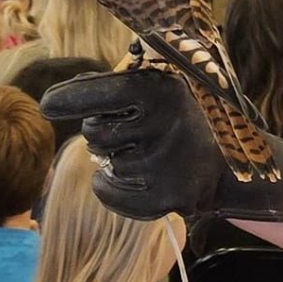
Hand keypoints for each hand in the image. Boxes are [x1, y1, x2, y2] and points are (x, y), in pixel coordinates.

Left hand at [41, 69, 282, 223]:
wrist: (235, 165)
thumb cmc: (187, 117)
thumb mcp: (162, 87)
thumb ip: (115, 85)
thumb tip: (59, 95)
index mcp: (162, 89)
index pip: (103, 92)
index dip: (69, 98)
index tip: (47, 105)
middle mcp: (164, 123)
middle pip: (95, 133)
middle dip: (104, 133)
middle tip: (134, 131)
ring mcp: (167, 162)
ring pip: (105, 164)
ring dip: (114, 162)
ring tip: (148, 154)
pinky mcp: (169, 197)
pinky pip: (110, 193)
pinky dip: (112, 190)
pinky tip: (136, 180)